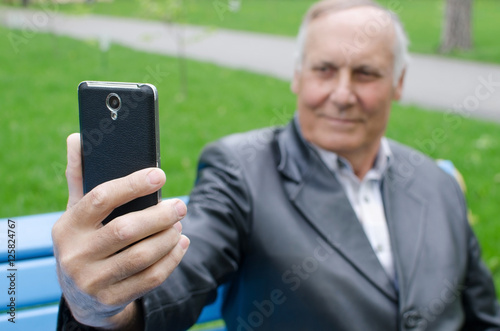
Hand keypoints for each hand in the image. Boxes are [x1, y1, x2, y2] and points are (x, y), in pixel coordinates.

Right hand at [52, 133, 189, 328]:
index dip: (132, 185)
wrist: (80, 295)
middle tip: (180, 205)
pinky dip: (171, 259)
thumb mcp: (76, 212)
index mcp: (67, 226)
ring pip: (140, 256)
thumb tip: (77, 138)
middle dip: (159, 215)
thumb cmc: (84, 240)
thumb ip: (80, 177)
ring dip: (168, 238)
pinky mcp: (111, 299)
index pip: (100, 198)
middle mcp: (75, 254)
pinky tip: (180, 245)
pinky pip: (150, 278)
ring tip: (179, 224)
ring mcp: (92, 281)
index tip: (160, 175)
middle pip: (125, 230)